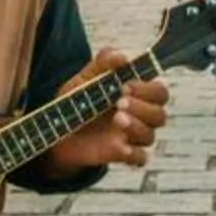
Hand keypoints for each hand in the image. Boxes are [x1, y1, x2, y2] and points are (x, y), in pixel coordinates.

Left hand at [40, 49, 168, 174]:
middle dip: (143, 108)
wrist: (56, 126)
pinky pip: (140, 159)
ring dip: (137, 127)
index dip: (147, 89)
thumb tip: (122, 57)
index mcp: (136, 96)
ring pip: (150, 136)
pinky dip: (134, 155)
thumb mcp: (86, 77)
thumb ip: (103, 63)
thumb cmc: (78, 99)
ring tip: (117, 118)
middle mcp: (139, 117)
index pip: (159, 92)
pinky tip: (122, 148)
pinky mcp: (121, 154)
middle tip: (120, 102)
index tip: (124, 85)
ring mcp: (130, 136)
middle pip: (160, 115)